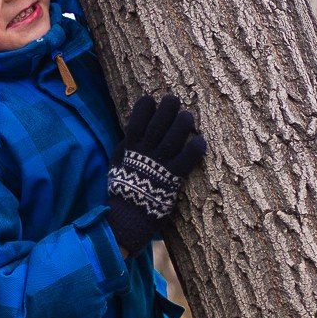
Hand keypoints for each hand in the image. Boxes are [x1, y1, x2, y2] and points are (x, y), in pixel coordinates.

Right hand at [106, 95, 205, 256]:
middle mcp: (145, 153)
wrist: (127, 218)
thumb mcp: (117, 165)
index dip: (144, 107)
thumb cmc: (122, 190)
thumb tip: (131, 133)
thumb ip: (126, 149)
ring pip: (174, 137)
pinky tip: (200, 141)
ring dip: (182, 124)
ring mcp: (160, 164)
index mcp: (130, 148)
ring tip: (188, 117)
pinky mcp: (173, 178)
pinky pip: (187, 159)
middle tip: (174, 99)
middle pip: (158, 124)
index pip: (137, 120)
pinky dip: (195, 149)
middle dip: (167, 108)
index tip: (150, 99)